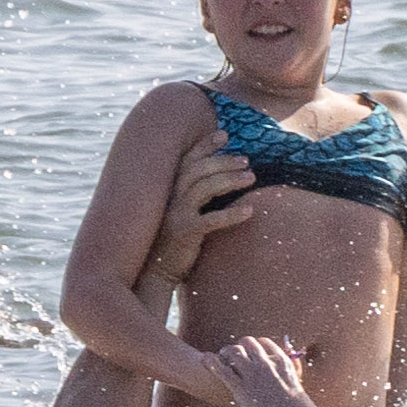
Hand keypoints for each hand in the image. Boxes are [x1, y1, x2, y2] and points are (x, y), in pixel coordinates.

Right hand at [136, 132, 259, 290]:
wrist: (153, 272)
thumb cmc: (170, 242)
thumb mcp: (176, 214)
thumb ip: (190, 197)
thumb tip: (216, 180)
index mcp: (168, 190)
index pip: (187, 160)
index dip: (205, 145)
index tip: (224, 135)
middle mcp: (170, 197)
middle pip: (200, 169)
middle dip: (224, 161)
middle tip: (246, 160)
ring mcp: (177, 214)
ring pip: (206, 188)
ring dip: (231, 179)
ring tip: (252, 177)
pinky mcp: (185, 232)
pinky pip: (213, 219)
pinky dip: (232, 214)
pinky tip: (250, 211)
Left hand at [210, 334, 336, 406]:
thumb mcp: (298, 386)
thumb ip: (293, 370)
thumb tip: (292, 358)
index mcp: (281, 361)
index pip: (264, 343)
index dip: (255, 345)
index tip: (250, 350)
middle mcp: (266, 363)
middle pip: (247, 343)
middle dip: (239, 346)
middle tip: (232, 353)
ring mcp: (254, 376)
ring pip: (233, 352)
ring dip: (225, 352)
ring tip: (219, 357)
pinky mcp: (242, 390)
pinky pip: (223, 371)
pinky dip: (211, 363)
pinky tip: (205, 359)